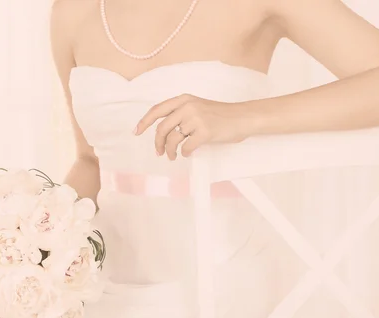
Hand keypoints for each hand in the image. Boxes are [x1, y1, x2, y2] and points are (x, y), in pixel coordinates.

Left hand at [133, 94, 251, 159]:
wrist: (242, 117)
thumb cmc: (221, 115)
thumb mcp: (198, 107)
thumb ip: (181, 114)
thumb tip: (163, 132)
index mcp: (184, 99)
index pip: (157, 110)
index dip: (144, 122)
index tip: (136, 132)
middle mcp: (188, 106)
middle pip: (162, 128)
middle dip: (157, 143)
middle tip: (159, 152)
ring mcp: (196, 119)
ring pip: (173, 139)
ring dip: (170, 151)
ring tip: (173, 156)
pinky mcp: (205, 132)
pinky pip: (186, 147)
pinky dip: (184, 153)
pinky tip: (187, 153)